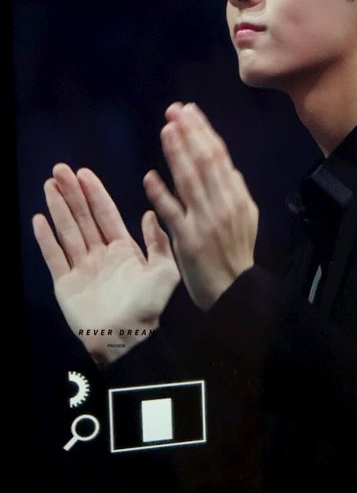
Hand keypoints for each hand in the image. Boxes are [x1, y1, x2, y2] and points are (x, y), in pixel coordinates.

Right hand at [33, 163, 179, 363]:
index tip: (84, 173)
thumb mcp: (164, 270)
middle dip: (72, 193)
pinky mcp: (66, 285)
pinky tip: (39, 219)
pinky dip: (46, 239)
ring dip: (58, 208)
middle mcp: (101, 255)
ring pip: (67, 231)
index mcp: (124, 250)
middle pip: (83, 217)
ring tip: (49, 185)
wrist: (131, 339)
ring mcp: (82, 269)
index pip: (106, 214)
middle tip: (60, 170)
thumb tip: (149, 214)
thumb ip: (157, 241)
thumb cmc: (151, 307)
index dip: (95, 193)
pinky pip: (54, 257)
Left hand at [144, 103, 257, 309]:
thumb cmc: (235, 251)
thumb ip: (234, 190)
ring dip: (178, 154)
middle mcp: (222, 204)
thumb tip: (226, 166)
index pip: (219, 156)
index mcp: (236, 197)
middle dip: (190, 133)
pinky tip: (149, 176)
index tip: (189, 111)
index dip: (203, 131)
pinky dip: (161, 194)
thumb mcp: (245, 217)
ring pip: (190, 181)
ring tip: (167, 130)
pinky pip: (173, 213)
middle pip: (205, 162)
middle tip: (175, 110)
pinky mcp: (188, 240)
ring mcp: (205, 221)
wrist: (233, 290)